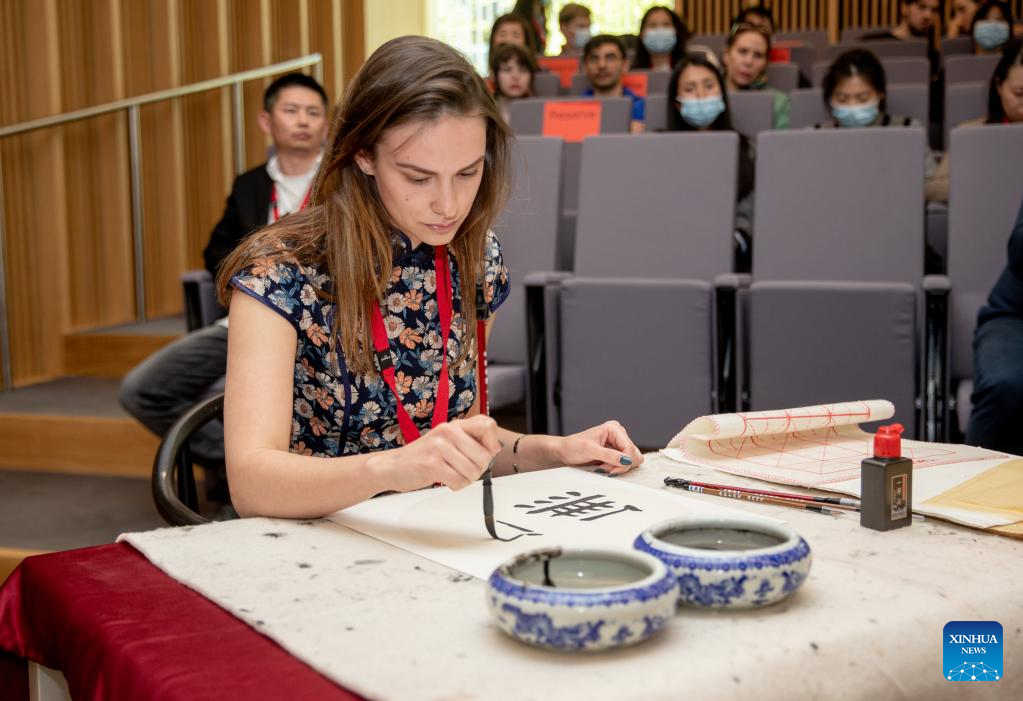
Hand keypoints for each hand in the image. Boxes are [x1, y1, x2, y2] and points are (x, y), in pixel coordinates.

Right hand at [376, 415, 501, 492]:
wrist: (393, 466)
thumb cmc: (424, 456)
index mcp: (454, 425)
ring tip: (453, 475)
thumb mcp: (448, 441)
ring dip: (466, 480)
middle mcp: (448, 432)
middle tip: (464, 471)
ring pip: (473, 471)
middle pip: (484, 456)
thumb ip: (470, 441)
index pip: (488, 425)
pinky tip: (446, 481)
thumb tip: (496, 448)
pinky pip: (459, 481)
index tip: (485, 453)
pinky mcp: (432, 465)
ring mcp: (439, 447)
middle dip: (478, 469)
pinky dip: (456, 486)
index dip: (492, 443)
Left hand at [557, 420, 643, 475]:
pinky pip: (626, 464)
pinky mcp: (617, 453)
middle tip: (604, 468)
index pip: (629, 448)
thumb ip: (609, 455)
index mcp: (613, 428)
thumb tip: (626, 460)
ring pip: (631, 461)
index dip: (622, 462)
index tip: (608, 469)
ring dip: (618, 468)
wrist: (565, 451)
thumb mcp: (590, 450)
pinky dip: (616, 469)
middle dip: (619, 465)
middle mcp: (619, 434)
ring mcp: (619, 444)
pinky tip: (605, 468)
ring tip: (603, 467)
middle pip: (633, 455)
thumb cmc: (574, 447)